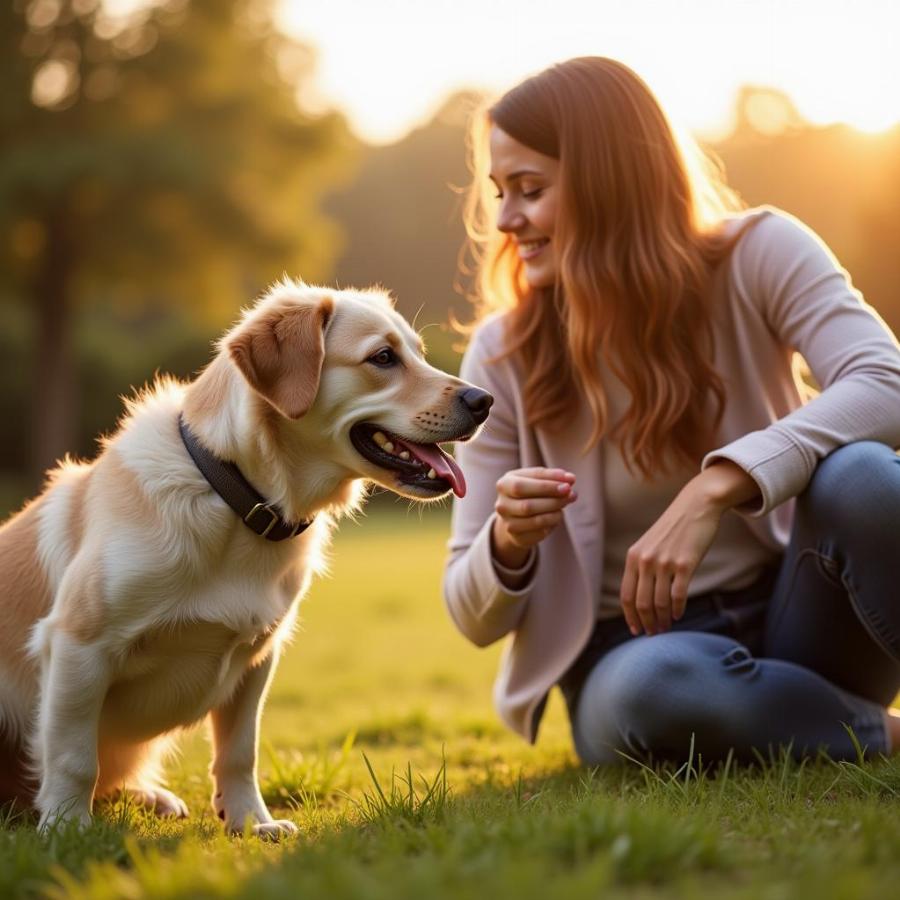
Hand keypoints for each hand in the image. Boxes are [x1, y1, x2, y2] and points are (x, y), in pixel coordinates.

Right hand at [492, 467, 576, 568]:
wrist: (515, 515)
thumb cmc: (529, 491)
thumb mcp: (536, 479)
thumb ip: (551, 477)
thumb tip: (570, 479)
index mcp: (504, 484)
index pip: (524, 483)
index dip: (549, 482)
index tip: (570, 481)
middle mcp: (502, 505)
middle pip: (528, 505)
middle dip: (553, 499)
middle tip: (571, 493)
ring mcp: (508, 523)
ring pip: (536, 520)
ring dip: (555, 511)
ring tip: (566, 503)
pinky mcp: (518, 537)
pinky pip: (540, 531)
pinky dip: (553, 522)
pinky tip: (557, 514)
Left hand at [620, 462, 758, 635]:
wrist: (696, 507)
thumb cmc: (673, 529)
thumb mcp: (649, 545)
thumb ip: (642, 567)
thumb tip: (641, 597)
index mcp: (633, 557)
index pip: (627, 596)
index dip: (630, 617)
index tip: (635, 630)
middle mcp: (646, 561)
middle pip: (641, 603)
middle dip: (646, 623)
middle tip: (653, 633)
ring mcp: (665, 563)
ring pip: (659, 602)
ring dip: (663, 619)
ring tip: (666, 626)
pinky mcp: (685, 564)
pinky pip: (678, 595)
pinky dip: (678, 609)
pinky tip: (679, 615)